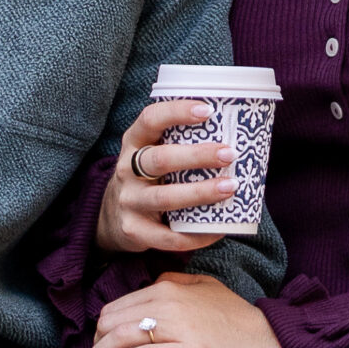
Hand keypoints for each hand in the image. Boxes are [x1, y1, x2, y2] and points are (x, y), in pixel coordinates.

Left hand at [84, 270, 290, 347]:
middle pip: (113, 322)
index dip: (102, 329)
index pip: (118, 306)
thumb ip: (178, 281)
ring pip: (122, 338)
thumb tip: (154, 283)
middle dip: (96, 344)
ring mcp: (178, 326)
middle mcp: (168, 302)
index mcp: (169, 286)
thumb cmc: (239, 319)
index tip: (99, 347)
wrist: (270, 341)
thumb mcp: (208, 287)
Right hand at [98, 100, 238, 253]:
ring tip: (230, 188)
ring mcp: (129, 201)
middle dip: (197, 156)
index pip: (150, 119)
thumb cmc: (148, 177)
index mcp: (134, 142)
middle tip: (229, 154)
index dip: (177, 112)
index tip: (207, 110)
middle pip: (159, 159)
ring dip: (200, 193)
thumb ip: (179, 142)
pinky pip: (168, 236)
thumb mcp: (151, 152)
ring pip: (164, 198)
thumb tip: (236, 133)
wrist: (112, 217)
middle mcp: (127, 169)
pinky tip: (219, 229)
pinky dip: (196, 235)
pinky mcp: (134, 231)